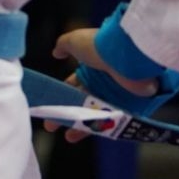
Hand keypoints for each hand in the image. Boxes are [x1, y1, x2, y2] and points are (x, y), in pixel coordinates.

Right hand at [48, 26, 158, 144]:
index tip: (50, 106)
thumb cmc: (100, 46)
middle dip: (67, 115)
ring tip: (70, 137)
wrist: (129, 55)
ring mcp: (116, 95)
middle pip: (82, 103)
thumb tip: (56, 52)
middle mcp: (103, 82)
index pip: (73, 85)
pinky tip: (88, 133)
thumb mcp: (75, 41)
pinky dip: (102, 128)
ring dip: (82, 126)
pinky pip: (112, 120)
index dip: (60, 96)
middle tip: (53, 126)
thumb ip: (63, 46)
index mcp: (91, 68)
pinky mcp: (129, 106)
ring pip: (96, 114)